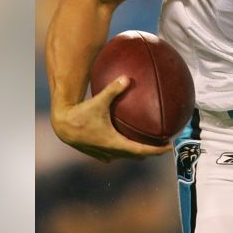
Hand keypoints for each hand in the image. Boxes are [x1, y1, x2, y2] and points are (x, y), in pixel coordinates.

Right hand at [51, 76, 173, 162]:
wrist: (62, 125)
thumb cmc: (79, 113)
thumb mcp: (98, 101)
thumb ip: (113, 89)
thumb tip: (128, 77)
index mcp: (114, 143)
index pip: (141, 150)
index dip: (157, 150)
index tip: (170, 147)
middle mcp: (111, 152)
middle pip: (136, 155)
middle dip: (151, 151)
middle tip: (164, 144)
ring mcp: (104, 154)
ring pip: (126, 155)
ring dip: (137, 151)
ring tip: (149, 142)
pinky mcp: (98, 152)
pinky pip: (116, 153)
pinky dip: (125, 148)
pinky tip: (127, 138)